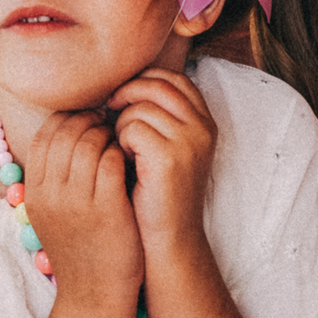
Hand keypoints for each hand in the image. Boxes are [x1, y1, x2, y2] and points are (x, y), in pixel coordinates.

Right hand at [21, 111, 144, 314]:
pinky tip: (130, 157)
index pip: (45, 136)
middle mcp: (50, 195)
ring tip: (119, 139)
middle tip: (107, 122)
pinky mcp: (106, 209)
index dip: (67, 120)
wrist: (95, 297)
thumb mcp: (52, 216)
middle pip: (66, 133)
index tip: (85, 120)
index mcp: (35, 194)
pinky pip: (111, 161)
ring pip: (89, 142)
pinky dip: (122, 152)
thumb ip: (53, 180)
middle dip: (89, 120)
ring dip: (108, 134)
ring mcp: (77, 202)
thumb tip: (64, 136)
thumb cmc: (80, 251)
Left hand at [107, 68, 215, 253]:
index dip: (145, 80)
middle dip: (127, 93)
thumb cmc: (159, 193)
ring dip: (121, 124)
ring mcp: (189, 142)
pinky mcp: (170, 157)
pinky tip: (124, 161)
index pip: (175, 78)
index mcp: (206, 122)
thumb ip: (160, 116)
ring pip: (140, 107)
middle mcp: (203, 128)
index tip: (123, 96)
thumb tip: (126, 84)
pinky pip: (131, 128)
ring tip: (123, 148)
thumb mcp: (168, 148)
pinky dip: (120, 142)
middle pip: (157, 85)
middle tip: (110, 110)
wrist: (171, 239)